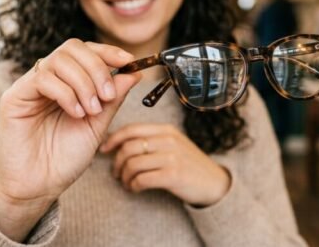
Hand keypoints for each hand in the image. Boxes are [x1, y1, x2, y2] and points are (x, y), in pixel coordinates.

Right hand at [0, 39, 140, 239]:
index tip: (129, 62)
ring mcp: (29, 86)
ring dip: (83, 82)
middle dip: (97, 67)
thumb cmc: (64, 159)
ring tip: (91, 110)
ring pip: (59, 60)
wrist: (39, 187)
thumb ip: (113, 99)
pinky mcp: (14, 97)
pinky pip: (42, 78)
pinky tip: (75, 113)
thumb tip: (134, 73)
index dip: (107, 51)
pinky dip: (66, 93)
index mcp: (66, 83)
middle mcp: (47, 79)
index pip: (84, 51)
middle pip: (72, 48)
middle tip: (107, 95)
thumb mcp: (97, 126)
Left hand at [100, 123, 230, 206]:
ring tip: (126, 182)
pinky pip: (142, 179)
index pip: (131, 129)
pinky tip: (135, 189)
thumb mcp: (174, 144)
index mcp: (166, 130)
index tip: (104, 149)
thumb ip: (152, 140)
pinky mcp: (173, 175)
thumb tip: (121, 142)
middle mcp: (168, 140)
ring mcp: (172, 157)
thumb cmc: (188, 164)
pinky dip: (133, 186)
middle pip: (128, 147)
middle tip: (116, 173)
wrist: (214, 183)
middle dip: (116, 162)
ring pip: (132, 164)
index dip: (113, 139)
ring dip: (124, 176)